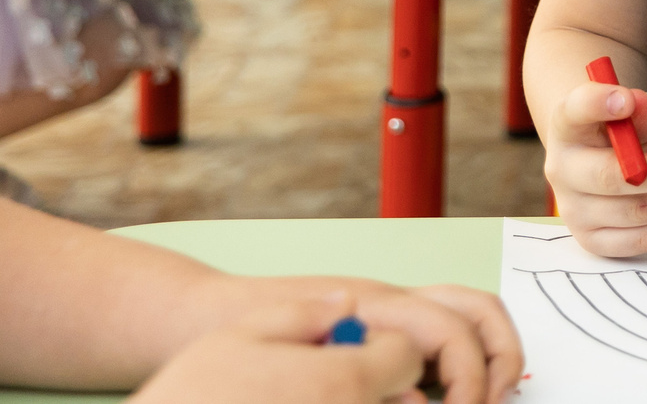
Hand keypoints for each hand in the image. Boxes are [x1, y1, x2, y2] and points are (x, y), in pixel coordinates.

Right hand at [132, 293, 425, 403]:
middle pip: (402, 401)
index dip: (383, 350)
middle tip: (320, 388)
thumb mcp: (239, 337)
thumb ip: (305, 314)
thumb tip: (350, 304)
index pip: (406, 357)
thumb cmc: (190, 397)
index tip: (351, 355)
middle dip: (377, 389)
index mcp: (343, 379)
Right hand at [545, 76, 646, 256]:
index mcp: (567, 125)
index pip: (575, 110)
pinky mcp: (595, 240)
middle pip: (610, 177)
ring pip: (634, 212)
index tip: (627, 100)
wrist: (611, 162)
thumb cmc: (628, 131)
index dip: (598, 104)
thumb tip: (637, 105)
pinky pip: (640, 241)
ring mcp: (574, 210)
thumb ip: (642, 110)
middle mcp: (562, 169)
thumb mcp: (640, 111)